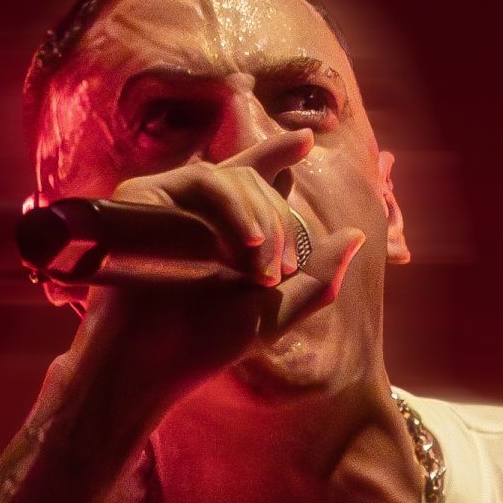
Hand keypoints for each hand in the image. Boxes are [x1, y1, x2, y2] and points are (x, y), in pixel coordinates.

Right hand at [53, 129, 365, 429]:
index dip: (279, 153)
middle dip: (280, 221)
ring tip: (264, 270)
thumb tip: (357, 234)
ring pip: (231, 176)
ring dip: (262, 218)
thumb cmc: (206, 342)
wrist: (155, 361)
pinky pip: (203, 182)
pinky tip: (246, 244)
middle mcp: (194, 208)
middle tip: (279, 273)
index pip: (253, 176)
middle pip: (252, 179)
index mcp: (223, 229)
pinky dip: (232, 209)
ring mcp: (168, 200)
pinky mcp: (145, 198)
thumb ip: (318, 278)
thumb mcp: (276, 311)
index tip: (309, 141)